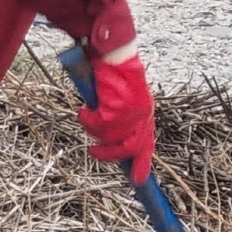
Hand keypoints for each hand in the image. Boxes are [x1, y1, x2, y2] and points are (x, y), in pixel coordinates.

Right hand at [77, 50, 154, 184]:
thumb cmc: (114, 70)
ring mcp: (131, 112)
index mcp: (146, 113)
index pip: (147, 145)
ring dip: (93, 131)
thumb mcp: (121, 97)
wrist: (112, 50)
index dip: (142, 164)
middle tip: (94, 152)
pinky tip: (84, 110)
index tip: (138, 180)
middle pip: (129, 148)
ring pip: (109, 137)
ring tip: (85, 116)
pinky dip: (87, 119)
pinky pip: (98, 124)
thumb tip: (110, 138)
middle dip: (109, 155)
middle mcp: (143, 115)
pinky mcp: (117, 107)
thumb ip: (120, 116)